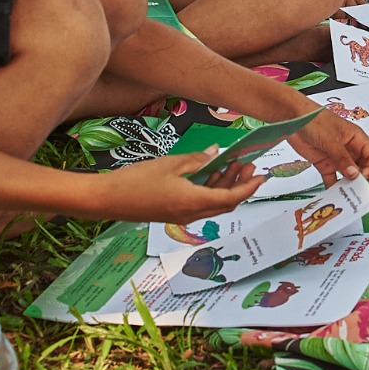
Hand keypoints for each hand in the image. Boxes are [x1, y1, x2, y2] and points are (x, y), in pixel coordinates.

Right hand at [99, 147, 265, 223]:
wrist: (105, 199)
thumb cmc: (136, 180)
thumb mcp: (170, 164)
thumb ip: (197, 160)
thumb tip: (216, 153)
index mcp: (193, 202)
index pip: (232, 197)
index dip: (249, 187)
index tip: (263, 175)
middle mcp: (191, 214)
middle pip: (226, 202)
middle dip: (241, 184)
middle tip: (249, 164)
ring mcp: (181, 216)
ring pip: (213, 203)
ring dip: (225, 186)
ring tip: (233, 165)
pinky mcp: (172, 214)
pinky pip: (199, 203)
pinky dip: (210, 189)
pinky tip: (210, 172)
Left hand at [288, 111, 368, 187]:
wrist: (293, 119)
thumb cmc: (315, 120)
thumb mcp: (332, 139)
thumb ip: (343, 158)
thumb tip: (354, 174)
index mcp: (357, 138)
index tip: (365, 177)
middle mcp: (349, 149)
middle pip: (363, 167)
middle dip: (362, 178)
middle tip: (356, 189)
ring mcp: (337, 157)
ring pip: (349, 175)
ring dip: (348, 184)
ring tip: (345, 193)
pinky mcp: (325, 164)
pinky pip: (332, 179)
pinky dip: (333, 187)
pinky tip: (332, 194)